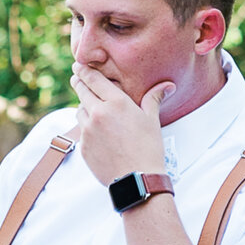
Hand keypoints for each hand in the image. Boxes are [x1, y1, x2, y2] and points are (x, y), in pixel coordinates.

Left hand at [72, 64, 173, 187]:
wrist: (137, 179)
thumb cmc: (148, 148)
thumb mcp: (152, 121)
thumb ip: (153, 99)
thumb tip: (167, 86)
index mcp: (116, 102)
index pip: (93, 79)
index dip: (84, 70)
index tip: (78, 65)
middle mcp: (98, 113)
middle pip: (81, 91)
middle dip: (79, 83)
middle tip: (77, 78)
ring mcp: (88, 130)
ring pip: (79, 111)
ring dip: (85, 108)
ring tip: (94, 112)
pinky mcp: (83, 146)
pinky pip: (82, 132)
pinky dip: (88, 129)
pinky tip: (100, 135)